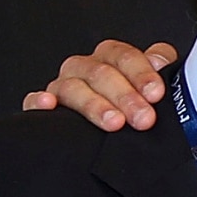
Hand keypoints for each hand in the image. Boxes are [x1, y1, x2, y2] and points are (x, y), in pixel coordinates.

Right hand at [21, 40, 179, 131]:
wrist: (116, 140)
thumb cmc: (136, 109)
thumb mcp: (154, 88)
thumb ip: (162, 67)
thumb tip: (163, 62)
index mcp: (111, 59)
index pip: (123, 56)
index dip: (141, 73)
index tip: (156, 93)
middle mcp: (85, 69)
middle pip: (100, 73)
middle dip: (125, 96)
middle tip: (143, 118)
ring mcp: (63, 87)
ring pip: (73, 87)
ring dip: (95, 104)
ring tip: (114, 123)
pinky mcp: (43, 109)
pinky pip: (34, 101)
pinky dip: (39, 101)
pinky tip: (50, 106)